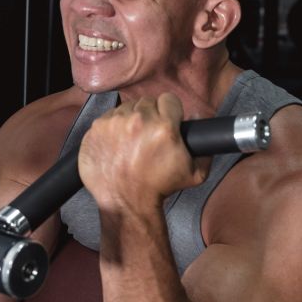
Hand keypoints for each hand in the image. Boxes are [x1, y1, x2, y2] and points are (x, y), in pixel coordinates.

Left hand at [78, 93, 206, 213]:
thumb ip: (205, 146)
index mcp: (163, 127)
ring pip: (126, 108)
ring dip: (130, 119)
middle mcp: (137, 120)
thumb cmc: (159, 188)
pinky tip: (117, 143)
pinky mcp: (96, 128)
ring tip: (132, 140)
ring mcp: (113, 123)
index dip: (170, 111)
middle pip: (147, 102)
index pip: (169, 99)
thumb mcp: (194, 173)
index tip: (167, 122)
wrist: (126, 202)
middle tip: (148, 135)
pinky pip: (108, 117)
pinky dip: (112, 127)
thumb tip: (199, 115)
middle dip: (150, 115)